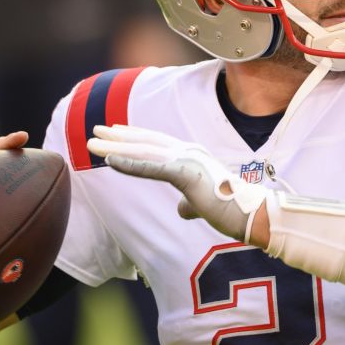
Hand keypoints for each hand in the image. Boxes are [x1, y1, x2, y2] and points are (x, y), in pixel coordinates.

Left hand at [86, 124, 268, 242]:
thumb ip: (190, 203)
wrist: (252, 214)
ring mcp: (187, 161)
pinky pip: (151, 168)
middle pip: (146, 142)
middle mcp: (188, 152)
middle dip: (118, 136)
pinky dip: (129, 164)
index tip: (114, 130)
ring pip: (143, 151)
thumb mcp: (204, 203)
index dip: (134, 136)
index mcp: (192, 156)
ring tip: (92, 144)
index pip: (157, 142)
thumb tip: (182, 210)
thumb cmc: (232, 209)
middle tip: (94, 130)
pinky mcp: (186, 175)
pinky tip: (110, 161)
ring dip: (115, 147)